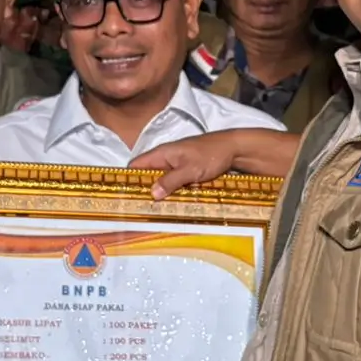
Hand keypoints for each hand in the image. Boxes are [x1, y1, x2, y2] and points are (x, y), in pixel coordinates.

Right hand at [130, 131, 245, 198]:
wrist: (234, 149)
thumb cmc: (211, 155)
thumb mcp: (190, 170)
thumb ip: (170, 181)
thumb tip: (152, 193)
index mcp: (161, 153)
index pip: (136, 165)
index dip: (128, 179)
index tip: (125, 196)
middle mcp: (166, 158)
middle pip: (147, 175)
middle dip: (144, 190)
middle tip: (142, 209)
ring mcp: (177, 165)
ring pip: (161, 181)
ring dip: (160, 193)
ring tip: (155, 211)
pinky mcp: (187, 171)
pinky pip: (174, 183)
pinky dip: (172, 192)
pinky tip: (173, 205)